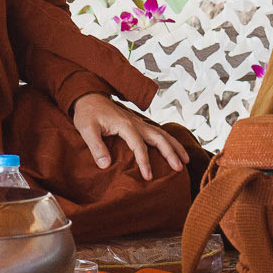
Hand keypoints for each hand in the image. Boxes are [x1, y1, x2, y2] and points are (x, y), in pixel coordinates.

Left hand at [70, 92, 189, 180]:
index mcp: (125, 125)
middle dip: (171, 153)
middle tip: (179, 168)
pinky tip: (174, 148)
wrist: (89, 96)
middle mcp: (136, 123)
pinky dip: (168, 140)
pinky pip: (158, 132)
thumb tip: (105, 165)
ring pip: (162, 134)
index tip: (149, 176)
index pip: (139, 146)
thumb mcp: (87, 130)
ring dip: (175, 146)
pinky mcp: (138, 123)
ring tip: (185, 160)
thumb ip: (96, 147)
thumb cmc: (87, 113)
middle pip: (159, 138)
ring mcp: (139, 122)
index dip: (145, 162)